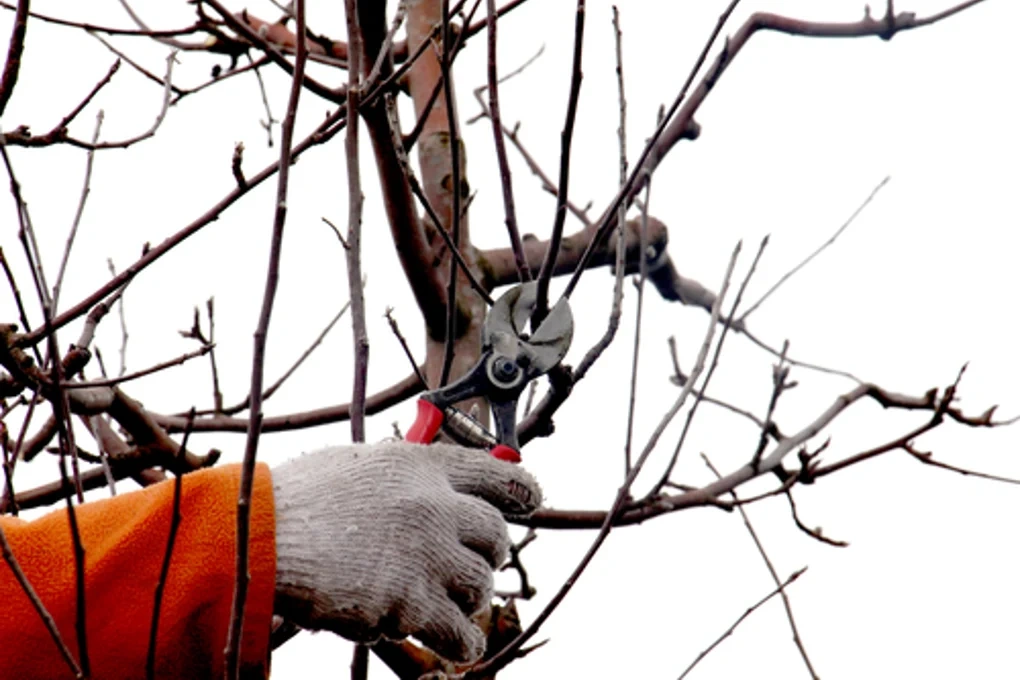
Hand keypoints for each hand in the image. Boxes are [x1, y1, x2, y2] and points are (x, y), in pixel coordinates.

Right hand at [271, 441, 540, 661]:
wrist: (261, 541)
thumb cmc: (298, 501)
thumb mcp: (358, 466)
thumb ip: (402, 476)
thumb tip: (433, 486)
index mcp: (421, 466)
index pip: (496, 474)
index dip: (521, 491)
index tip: (529, 502)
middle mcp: (434, 505)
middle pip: (496, 534)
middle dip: (489, 552)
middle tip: (471, 562)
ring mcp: (427, 555)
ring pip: (481, 583)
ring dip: (469, 596)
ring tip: (448, 601)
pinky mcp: (412, 603)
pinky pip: (461, 630)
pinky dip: (462, 639)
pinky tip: (457, 640)